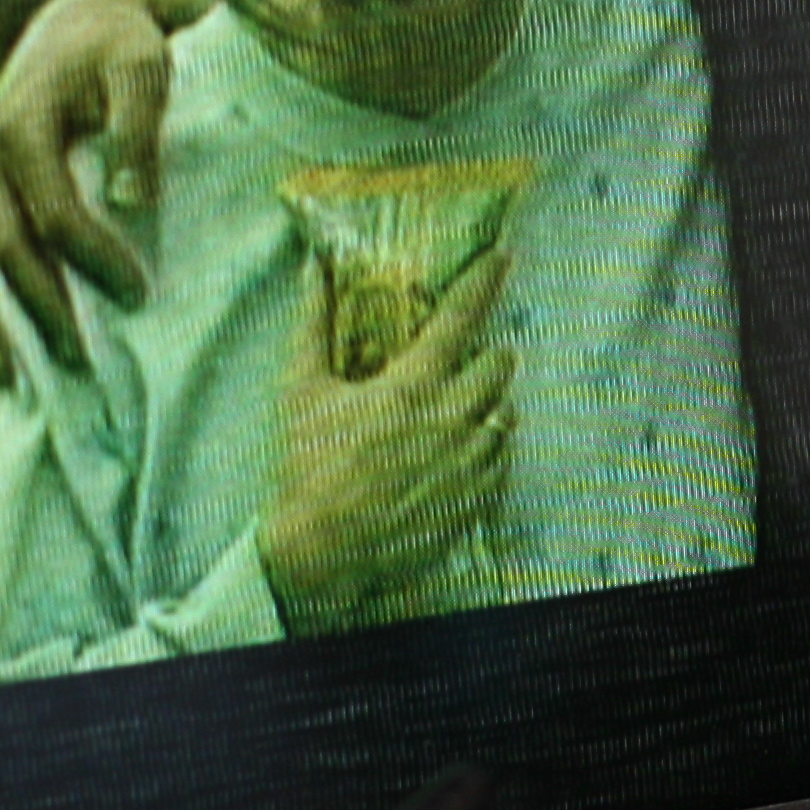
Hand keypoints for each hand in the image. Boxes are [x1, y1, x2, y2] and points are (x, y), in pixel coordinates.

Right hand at [0, 0, 175, 375]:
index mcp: (20, 126)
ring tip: (29, 379)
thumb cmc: (125, 43)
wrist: (84, 17)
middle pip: (7, 249)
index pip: (53, 212)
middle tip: (88, 362)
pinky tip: (4, 354)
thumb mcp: (144, 68)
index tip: (139, 293)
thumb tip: (130, 203)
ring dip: (3, 321)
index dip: (95, 258)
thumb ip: (139, 129)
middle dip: (46, 308)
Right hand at [263, 249, 517, 634]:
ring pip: (508, 412)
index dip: (485, 280)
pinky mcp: (478, 499)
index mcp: (412, 386)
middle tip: (465, 360)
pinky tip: (460, 452)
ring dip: (490, 402)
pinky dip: (490, 447)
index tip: (503, 256)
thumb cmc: (306, 468)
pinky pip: (505, 458)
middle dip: (489, 353)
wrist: (320, 552)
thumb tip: (315, 268)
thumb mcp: (301, 390)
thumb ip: (312, 324)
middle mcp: (452, 419)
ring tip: (458, 411)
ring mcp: (471, 462)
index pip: (462, 317)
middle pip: (501, 363)